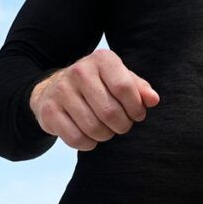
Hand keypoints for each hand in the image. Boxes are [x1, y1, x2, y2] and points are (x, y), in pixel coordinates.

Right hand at [29, 50, 158, 150]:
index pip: (125, 88)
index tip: (137, 115)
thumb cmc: (98, 85)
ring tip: (106, 130)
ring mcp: (61, 90)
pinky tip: (90, 136)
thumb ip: (139, 88)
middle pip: (110, 112)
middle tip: (122, 126)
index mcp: (102, 59)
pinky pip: (76, 138)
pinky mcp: (48, 110)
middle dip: (122, 126)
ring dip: (105, 136)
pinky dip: (88, 144)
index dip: (136, 108)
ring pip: (94, 128)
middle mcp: (80, 71)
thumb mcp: (120, 79)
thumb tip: (153, 100)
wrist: (55, 88)